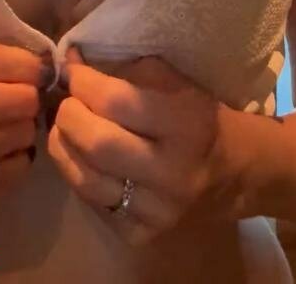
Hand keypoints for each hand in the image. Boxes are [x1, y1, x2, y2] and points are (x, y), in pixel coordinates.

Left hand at [47, 47, 248, 246]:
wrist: (233, 173)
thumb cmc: (197, 114)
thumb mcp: (175, 81)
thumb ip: (124, 68)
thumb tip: (71, 61)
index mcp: (187, 124)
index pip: (116, 101)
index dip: (83, 82)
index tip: (72, 68)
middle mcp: (173, 172)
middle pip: (97, 143)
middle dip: (68, 114)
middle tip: (67, 101)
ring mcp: (158, 211)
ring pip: (85, 180)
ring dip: (62, 146)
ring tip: (65, 127)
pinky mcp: (142, 235)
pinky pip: (91, 204)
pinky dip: (77, 175)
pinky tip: (82, 157)